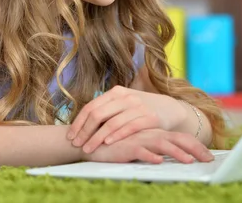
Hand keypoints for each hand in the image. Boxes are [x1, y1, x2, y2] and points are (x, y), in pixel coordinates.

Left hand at [67, 86, 187, 153]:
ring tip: (88, 149)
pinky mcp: (150, 117)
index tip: (71, 136)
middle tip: (77, 144)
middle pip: (98, 115)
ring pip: (112, 123)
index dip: (79, 122)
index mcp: (117, 92)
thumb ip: (107, 109)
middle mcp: (126, 97)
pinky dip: (116, 135)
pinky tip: (107, 143)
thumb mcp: (124, 103)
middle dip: (85, 131)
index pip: (91, 107)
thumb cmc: (142, 109)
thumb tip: (82, 122)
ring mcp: (138, 106)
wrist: (170, 108)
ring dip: (97, 138)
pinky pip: (129, 127)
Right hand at [82, 129, 214, 163]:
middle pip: (178, 139)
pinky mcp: (127, 146)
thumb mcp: (142, 146)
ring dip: (176, 153)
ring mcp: (140, 139)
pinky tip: (158, 162)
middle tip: (209, 160)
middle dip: (195, 149)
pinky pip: (140, 151)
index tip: (210, 156)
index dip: (197, 146)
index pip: (182, 138)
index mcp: (158, 134)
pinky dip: (149, 156)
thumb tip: (174, 158)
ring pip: (162, 144)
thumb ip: (156, 149)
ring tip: (189, 161)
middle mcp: (152, 134)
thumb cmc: (121, 144)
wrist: (94, 140)